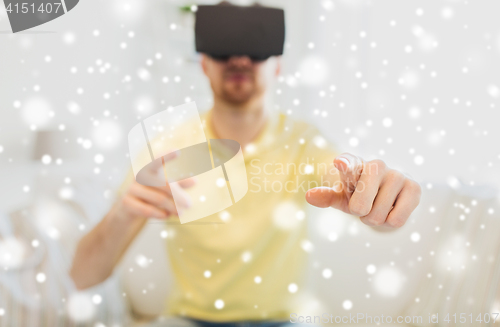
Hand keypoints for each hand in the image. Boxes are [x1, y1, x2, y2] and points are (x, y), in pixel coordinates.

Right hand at [117, 151, 195, 219]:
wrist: (128, 210)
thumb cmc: (151, 195)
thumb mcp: (166, 189)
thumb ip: (179, 184)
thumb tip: (195, 181)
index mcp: (150, 169)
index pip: (158, 159)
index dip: (167, 156)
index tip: (177, 151)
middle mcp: (140, 175)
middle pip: (164, 184)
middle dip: (178, 194)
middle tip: (190, 204)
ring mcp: (132, 189)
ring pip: (158, 198)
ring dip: (173, 207)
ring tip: (182, 213)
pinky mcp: (126, 202)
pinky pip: (147, 209)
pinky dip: (159, 214)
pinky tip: (166, 216)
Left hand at [305, 153, 420, 228]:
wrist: (387, 195)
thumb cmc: (359, 195)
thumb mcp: (342, 197)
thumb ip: (326, 196)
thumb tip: (310, 196)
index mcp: (354, 165)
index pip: (349, 163)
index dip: (345, 165)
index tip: (340, 164)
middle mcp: (376, 165)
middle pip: (360, 206)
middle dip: (360, 214)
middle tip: (364, 206)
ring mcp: (397, 174)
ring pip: (378, 216)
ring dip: (376, 219)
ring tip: (378, 207)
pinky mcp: (414, 187)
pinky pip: (397, 219)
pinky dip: (391, 222)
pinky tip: (392, 209)